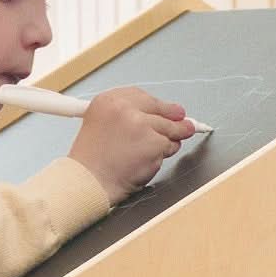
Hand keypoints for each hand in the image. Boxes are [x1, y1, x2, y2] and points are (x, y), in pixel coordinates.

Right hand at [72, 85, 199, 203]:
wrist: (90, 182)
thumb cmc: (92, 162)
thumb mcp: (99, 126)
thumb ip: (126, 117)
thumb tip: (157, 115)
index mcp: (108, 101)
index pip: (141, 95)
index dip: (157, 105)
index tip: (167, 111)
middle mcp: (124, 108)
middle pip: (160, 108)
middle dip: (174, 118)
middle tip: (185, 125)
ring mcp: (140, 124)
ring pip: (169, 128)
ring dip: (170, 140)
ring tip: (151, 152)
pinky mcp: (153, 142)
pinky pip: (170, 146)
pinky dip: (164, 154)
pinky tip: (148, 161)